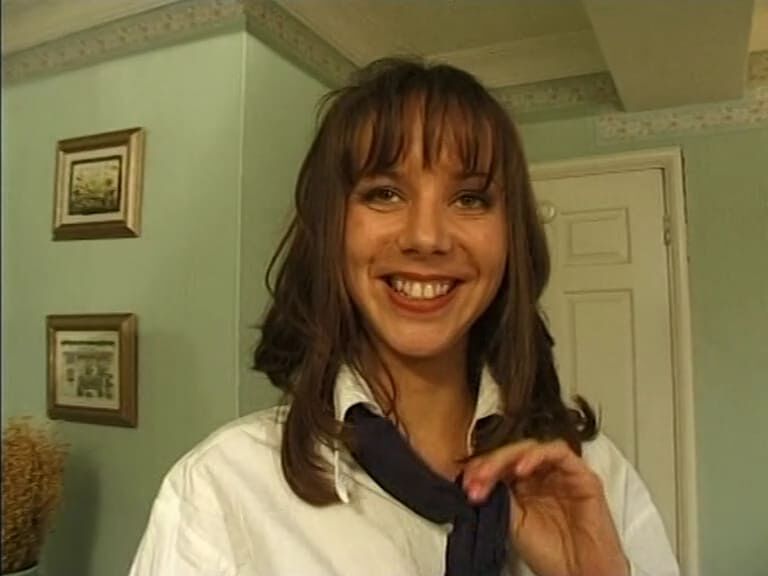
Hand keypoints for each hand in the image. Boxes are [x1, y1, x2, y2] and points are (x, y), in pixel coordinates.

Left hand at [463, 439, 628, 575]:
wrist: (581, 573)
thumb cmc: (552, 553)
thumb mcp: (513, 523)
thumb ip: (499, 497)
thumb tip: (475, 478)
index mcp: (525, 487)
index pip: (500, 465)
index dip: (481, 469)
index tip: (465, 482)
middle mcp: (543, 476)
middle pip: (512, 454)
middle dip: (489, 463)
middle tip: (474, 477)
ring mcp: (562, 473)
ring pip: (531, 447)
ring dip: (507, 457)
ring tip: (490, 472)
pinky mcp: (582, 474)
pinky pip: (558, 451)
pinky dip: (537, 455)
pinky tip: (520, 469)